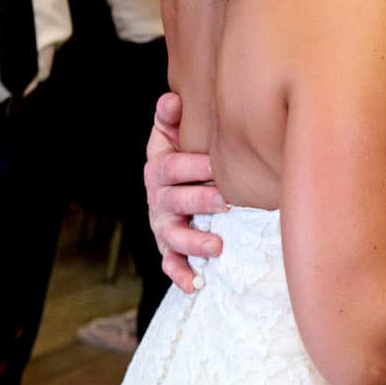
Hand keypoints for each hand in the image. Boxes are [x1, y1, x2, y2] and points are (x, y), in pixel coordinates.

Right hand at [146, 91, 225, 289]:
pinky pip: (171, 264)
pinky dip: (181, 275)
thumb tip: (172, 99)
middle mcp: (158, 198)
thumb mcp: (172, 133)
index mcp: (159, 168)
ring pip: (173, 236)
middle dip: (200, 201)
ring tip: (217, 245)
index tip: (216, 164)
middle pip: (175, 200)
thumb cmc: (183, 155)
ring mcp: (163, 226)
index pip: (171, 166)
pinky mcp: (169, 249)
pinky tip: (196, 285)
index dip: (192, 165)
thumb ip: (170, 116)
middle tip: (227, 201)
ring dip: (194, 241)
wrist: (173, 183)